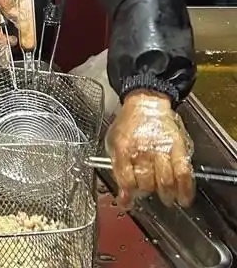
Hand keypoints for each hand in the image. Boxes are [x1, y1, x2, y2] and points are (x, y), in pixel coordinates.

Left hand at [105, 90, 194, 209]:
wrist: (145, 101)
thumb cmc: (129, 124)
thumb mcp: (114, 143)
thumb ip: (117, 170)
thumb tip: (123, 198)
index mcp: (124, 147)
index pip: (126, 180)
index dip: (129, 192)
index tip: (130, 198)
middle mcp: (143, 149)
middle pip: (146, 183)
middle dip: (147, 191)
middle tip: (148, 190)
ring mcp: (161, 149)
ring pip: (165, 182)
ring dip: (165, 194)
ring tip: (165, 197)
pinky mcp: (178, 148)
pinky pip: (184, 173)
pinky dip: (185, 190)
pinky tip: (184, 198)